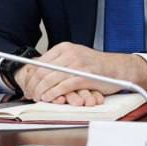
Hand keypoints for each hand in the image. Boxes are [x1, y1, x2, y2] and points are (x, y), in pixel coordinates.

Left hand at [14, 42, 146, 105]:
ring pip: (49, 79)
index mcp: (64, 47)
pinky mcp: (84, 76)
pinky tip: (49, 98)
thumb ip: (59, 63)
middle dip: (32, 85)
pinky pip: (62, 86)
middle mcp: (69, 53)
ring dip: (40, 91)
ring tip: (38, 98)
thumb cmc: (97, 67)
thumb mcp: (75, 58)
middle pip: (41, 71)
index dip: (30, 76)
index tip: (27, 86)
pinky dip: (53, 94)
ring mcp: (77, 64)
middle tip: (30, 95)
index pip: (39, 62)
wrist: (119, 68)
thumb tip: (38, 73)